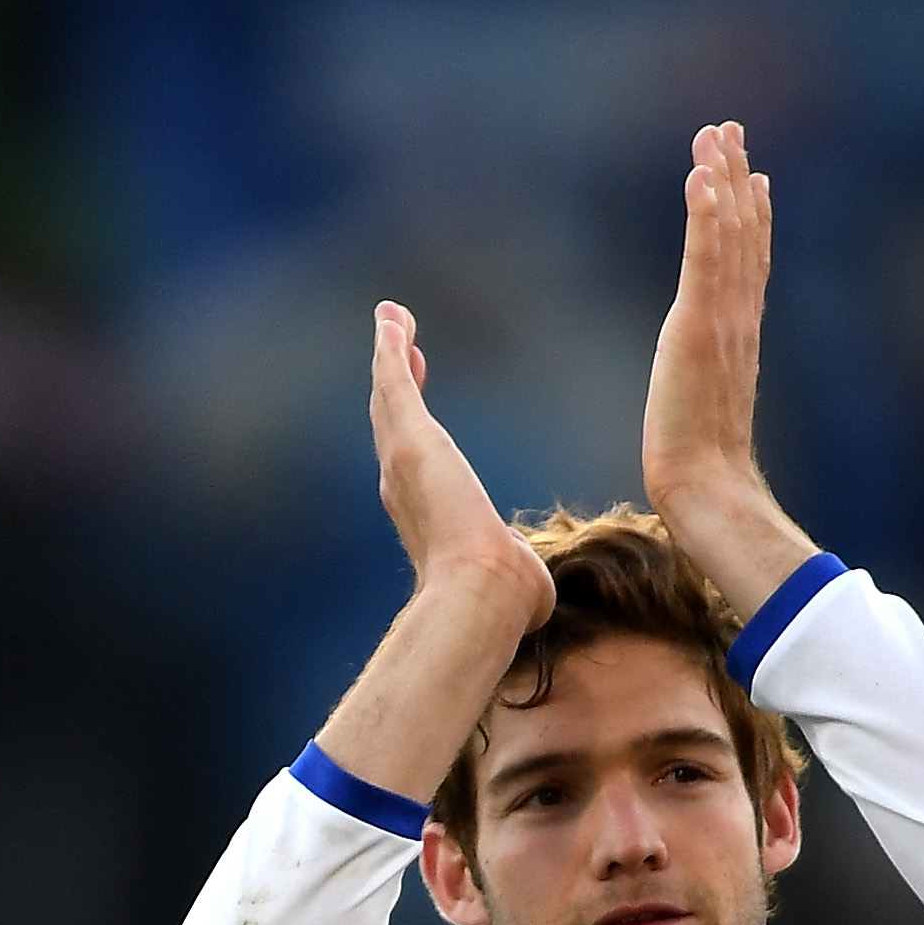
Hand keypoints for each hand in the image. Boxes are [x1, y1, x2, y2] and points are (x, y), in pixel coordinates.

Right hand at [369, 302, 551, 640]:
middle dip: (392, 385)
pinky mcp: (411, 438)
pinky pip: (394, 381)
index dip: (412, 429)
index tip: (416, 406)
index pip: (415, 463)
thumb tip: (535, 606)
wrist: (481, 595)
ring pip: (389, 395)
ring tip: (389, 319)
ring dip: (387, 355)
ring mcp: (402, 460)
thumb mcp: (515, 584)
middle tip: (395, 347)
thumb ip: (519, 582)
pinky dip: (389, 348)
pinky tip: (390, 318)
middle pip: (393, 422)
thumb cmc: (503, 601)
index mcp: (427, 519)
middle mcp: (403, 487)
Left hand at [640, 121, 816, 610]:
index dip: (751, 216)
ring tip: (714, 135)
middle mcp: (738, 318)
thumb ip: (709, 389)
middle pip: (741, 234)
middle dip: (735, 178)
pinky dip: (705, 216)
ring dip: (720, 180)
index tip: (751, 175)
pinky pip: (703, 260)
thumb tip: (704, 396)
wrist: (705, 487)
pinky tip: (701, 178)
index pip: (747, 263)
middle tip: (729, 129)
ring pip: (726, 236)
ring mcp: (722, 320)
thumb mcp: (703, 411)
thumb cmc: (701, 467)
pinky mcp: (698, 328)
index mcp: (738, 335)